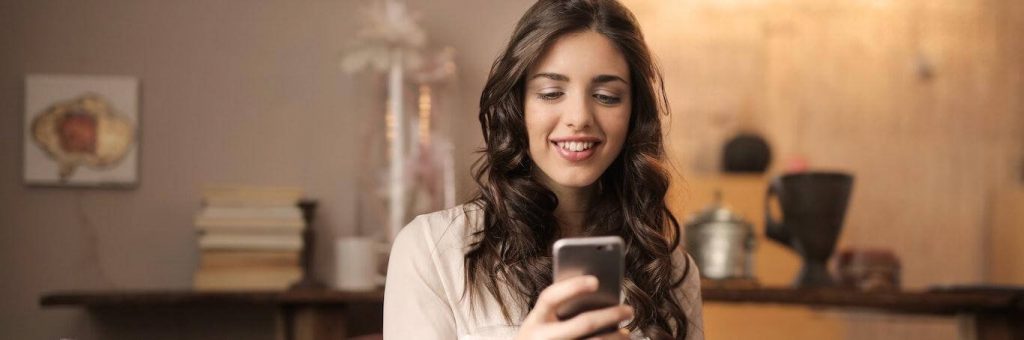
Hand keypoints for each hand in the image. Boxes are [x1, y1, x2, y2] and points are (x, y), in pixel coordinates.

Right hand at [515, 275, 633, 339]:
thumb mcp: (540, 326)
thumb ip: (560, 311)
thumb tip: (598, 297)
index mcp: (533, 322)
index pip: (550, 297)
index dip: (572, 286)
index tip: (596, 280)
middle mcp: (542, 338)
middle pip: (584, 323)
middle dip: (611, 315)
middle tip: (629, 309)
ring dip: (615, 337)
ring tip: (626, 333)